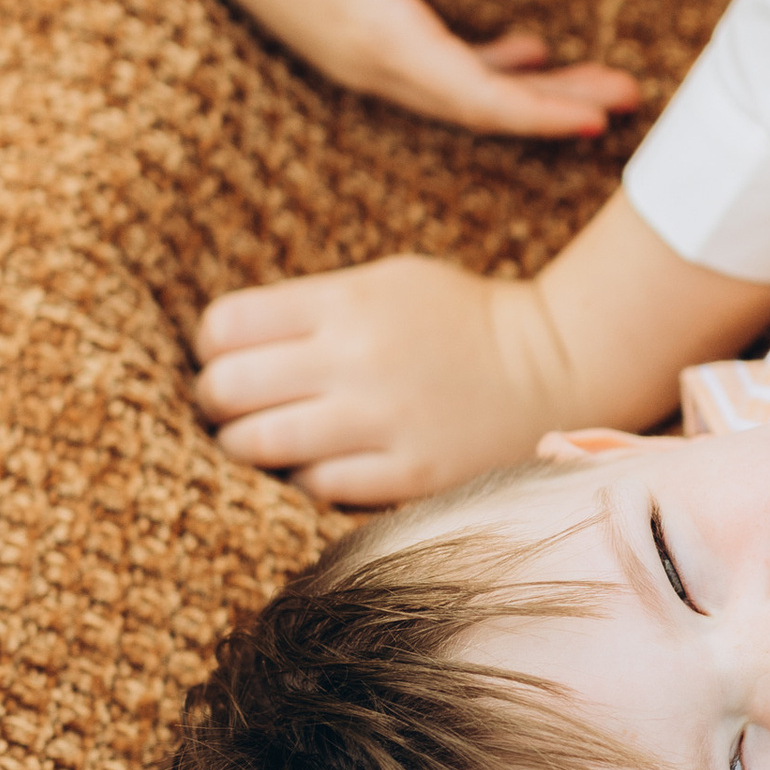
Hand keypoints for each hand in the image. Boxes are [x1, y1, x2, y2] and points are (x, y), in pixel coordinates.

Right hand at [125, 0, 641, 134]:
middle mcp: (368, 63)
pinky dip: (479, 68)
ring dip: (523, 89)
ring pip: (454, 90)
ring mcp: (356, 57)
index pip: (477, 95)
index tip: (602, 116)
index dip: (542, 111)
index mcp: (379, 35)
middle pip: (476, 102)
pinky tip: (523, 48)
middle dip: (551, 105)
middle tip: (624, 101)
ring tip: (591, 84)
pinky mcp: (350, 40)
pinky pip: (428, 72)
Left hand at [197, 253, 565, 506]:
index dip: (211, 346)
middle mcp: (356, 359)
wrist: (557, 367)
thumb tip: (222, 345)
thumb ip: (310, 308)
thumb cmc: (457, 322)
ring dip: (245, 447)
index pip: (226, 325)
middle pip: (226, 387)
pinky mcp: (408, 476)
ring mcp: (382, 422)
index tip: (227, 356)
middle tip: (231, 406)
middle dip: (216, 400)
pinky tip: (318, 466)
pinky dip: (303, 480)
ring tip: (261, 442)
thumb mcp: (386, 283)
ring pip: (259, 445)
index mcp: (347, 302)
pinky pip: (316, 487)